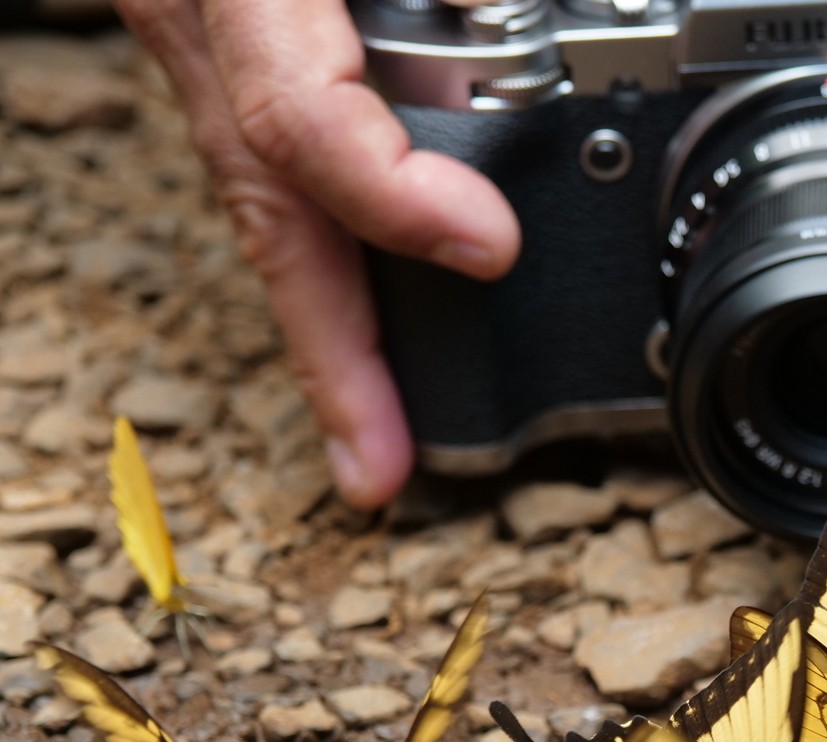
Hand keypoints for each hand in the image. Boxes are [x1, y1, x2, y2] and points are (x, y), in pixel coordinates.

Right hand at [116, 0, 520, 508]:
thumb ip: (408, 8)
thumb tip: (487, 29)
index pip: (297, 117)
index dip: (392, 194)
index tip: (484, 244)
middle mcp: (201, 15)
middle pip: (268, 213)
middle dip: (328, 354)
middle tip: (375, 467)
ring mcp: (197, 31)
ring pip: (262, 202)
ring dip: (322, 327)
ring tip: (371, 433)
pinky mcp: (222, 35)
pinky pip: (272, 161)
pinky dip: (320, 244)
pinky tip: (364, 306)